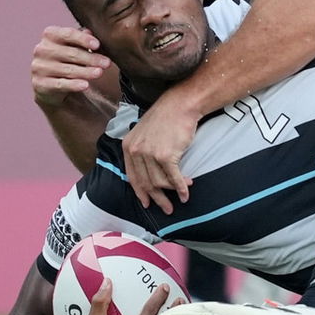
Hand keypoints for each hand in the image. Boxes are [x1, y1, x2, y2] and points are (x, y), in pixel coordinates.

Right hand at [31, 26, 111, 107]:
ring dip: (86, 72)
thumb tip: (89, 32)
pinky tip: (85, 85)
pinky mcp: (40, 84)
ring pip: (68, 70)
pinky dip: (74, 85)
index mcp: (50, 35)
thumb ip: (82, 38)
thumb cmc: (69, 59)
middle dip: (91, 59)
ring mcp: (39, 67)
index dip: (83, 39)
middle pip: (71, 53)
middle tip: (107, 63)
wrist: (53, 84)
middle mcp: (42, 49)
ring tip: (100, 73)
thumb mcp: (76, 46)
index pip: (68, 34)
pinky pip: (60, 84)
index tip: (97, 45)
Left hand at [121, 92, 197, 213]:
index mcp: (128, 146)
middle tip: (167, 209)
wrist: (180, 105)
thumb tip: (148, 170)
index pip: (132, 176)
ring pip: (160, 182)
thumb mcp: (144, 133)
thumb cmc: (166, 117)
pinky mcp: (166, 155)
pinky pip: (173, 177)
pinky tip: (187, 191)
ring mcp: (150, 154)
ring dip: (173, 192)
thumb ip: (142, 150)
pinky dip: (181, 187)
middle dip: (157, 199)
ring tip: (182, 195)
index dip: (140, 192)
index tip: (147, 203)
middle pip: (146, 183)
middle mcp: (136, 151)